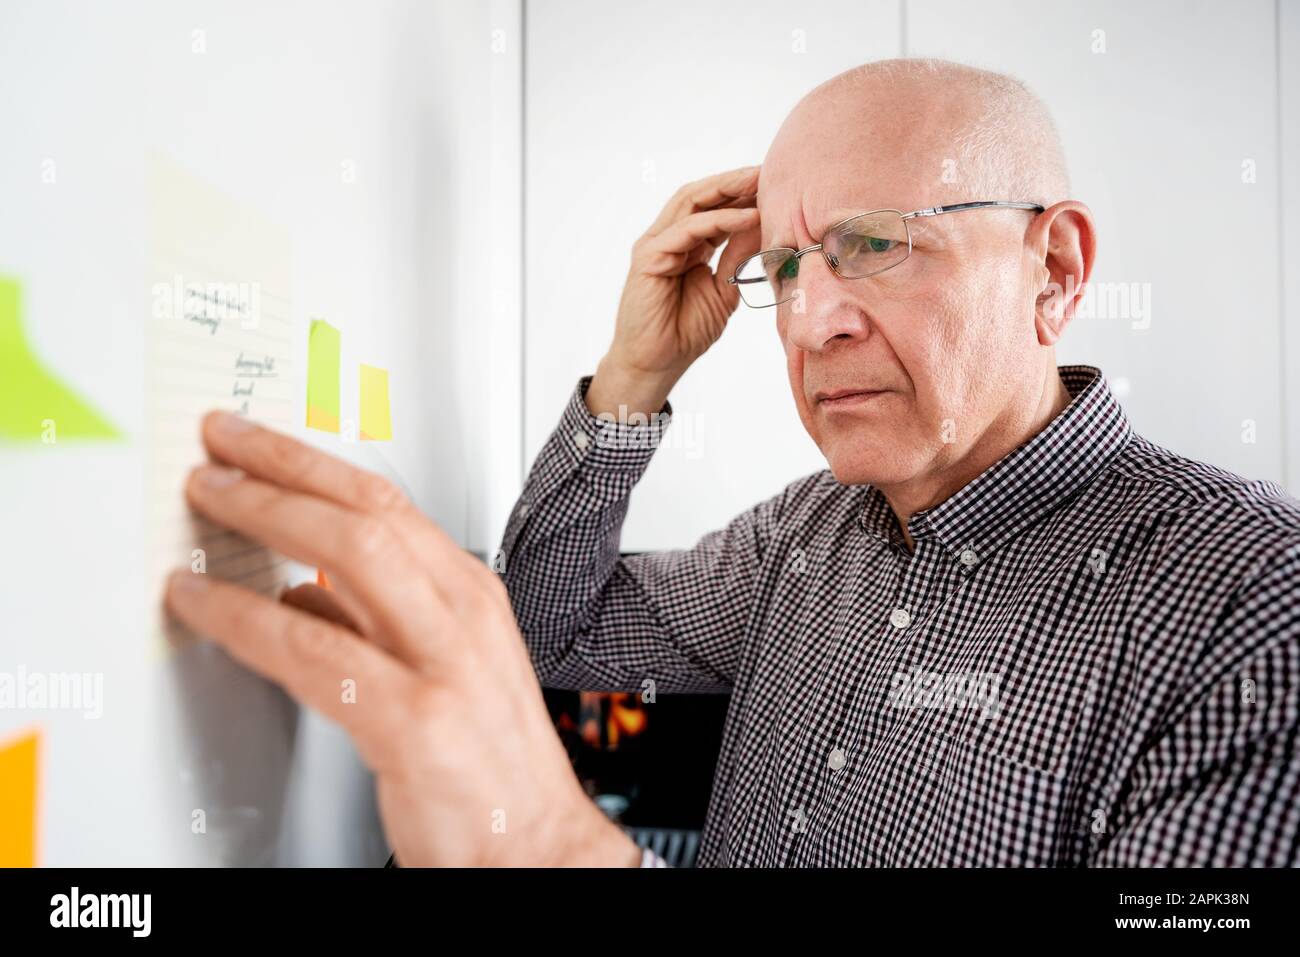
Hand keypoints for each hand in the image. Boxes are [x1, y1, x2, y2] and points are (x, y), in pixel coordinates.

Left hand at [164, 410, 640, 867]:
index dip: (312, 463)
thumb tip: (300, 586)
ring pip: (349, 557)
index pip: (387, 502)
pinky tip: (206, 606)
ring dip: (265, 518)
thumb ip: (374, 620)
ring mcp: (444, 664)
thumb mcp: (444, 664)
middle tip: (219, 450)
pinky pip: (313, 651)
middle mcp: (463, 615)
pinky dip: (245, 618)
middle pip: (368, 512)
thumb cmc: (490, 761)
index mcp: (471, 595)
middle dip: (283, 469)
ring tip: (208, 506)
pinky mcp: (414, 721)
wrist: (534, 843)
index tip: (257, 443)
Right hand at [587, 165, 761, 415]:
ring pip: (691, 203)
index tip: (775, 184)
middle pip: (701, 196)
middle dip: (734, 181)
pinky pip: (687, 230)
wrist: (657, 363)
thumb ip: (738, 256)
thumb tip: (764, 224)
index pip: (713, 208)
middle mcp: (668, 239)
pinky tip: (747, 217)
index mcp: (686, 245)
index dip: (742, 194)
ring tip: (759, 181)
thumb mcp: (723, 288)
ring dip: (727, 190)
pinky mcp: (649, 258)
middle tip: (768, 170)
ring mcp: (655, 245)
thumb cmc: (685, 331)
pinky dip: (718, 221)